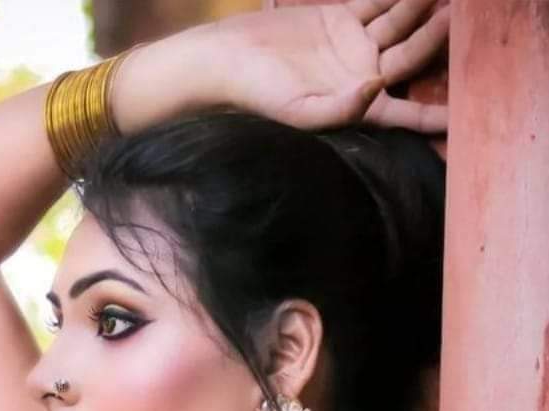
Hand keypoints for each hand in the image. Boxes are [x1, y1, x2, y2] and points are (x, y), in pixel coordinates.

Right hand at [199, 0, 448, 134]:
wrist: (228, 60)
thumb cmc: (259, 97)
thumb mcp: (300, 112)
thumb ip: (341, 108)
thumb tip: (378, 88)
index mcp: (359, 106)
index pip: (406, 114)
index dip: (434, 117)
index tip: (463, 117)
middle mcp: (363, 75)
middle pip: (412, 54)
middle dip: (439, 38)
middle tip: (464, 16)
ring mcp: (354, 44)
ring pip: (400, 20)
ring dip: (423, 6)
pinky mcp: (340, 17)